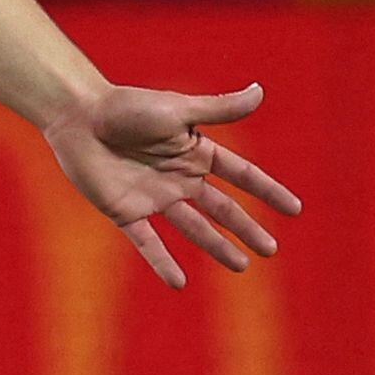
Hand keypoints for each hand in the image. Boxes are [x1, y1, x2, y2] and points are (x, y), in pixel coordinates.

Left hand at [42, 80, 303, 288]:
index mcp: (196, 151)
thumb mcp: (179, 109)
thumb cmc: (128, 106)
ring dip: (217, 248)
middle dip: (248, 229)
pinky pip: (148, 242)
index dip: (268, 192)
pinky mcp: (126, 212)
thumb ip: (219, 108)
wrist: (79, 116)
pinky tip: (179, 283)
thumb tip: (261, 91)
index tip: (294, 209)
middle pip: (222, 209)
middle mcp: (180, 177)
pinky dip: (162, 262)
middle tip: (271, 251)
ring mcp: (155, 197)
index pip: (242, 176)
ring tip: (241, 267)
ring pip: (194, 229)